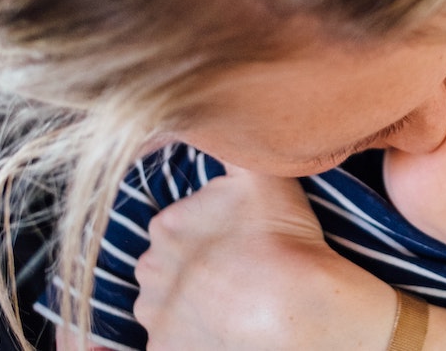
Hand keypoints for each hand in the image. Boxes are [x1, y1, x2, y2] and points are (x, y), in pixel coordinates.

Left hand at [133, 165, 394, 349]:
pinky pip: (170, 344)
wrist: (295, 306)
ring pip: (168, 309)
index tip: (239, 247)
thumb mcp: (261, 174)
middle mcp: (150, 271)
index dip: (210, 239)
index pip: (177, 231)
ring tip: (235, 308)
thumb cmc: (282, 239)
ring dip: (192, 308)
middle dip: (195, 274)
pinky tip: (222, 332)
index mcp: (166, 226)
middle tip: (238, 277)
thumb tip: (213, 118)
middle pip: (168, 271)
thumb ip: (235, 146)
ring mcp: (156, 316)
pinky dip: (191, 339)